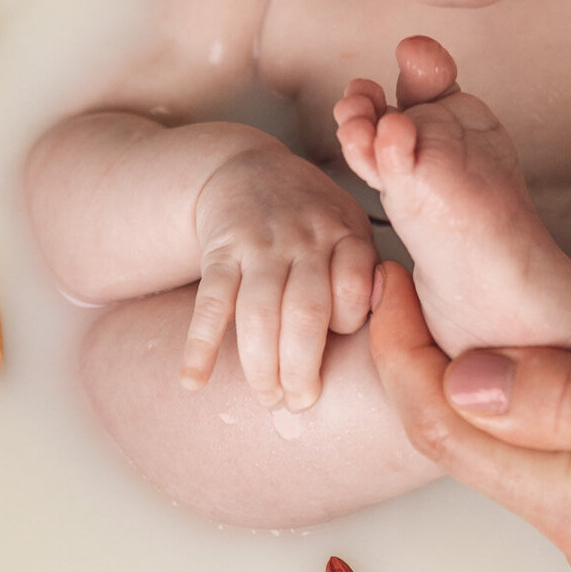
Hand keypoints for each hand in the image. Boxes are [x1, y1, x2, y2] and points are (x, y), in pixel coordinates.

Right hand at [184, 143, 376, 408]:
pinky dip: (200, 344)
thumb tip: (377, 331)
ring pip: (259, 313)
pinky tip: (193, 380)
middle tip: (299, 402)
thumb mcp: (349, 227)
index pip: (351, 289)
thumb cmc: (311, 216)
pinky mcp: (220, 251)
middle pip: (305, 311)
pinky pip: (211, 302)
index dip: (345, 325)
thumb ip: (362, 274)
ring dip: (261, 365)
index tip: (337, 349)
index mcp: (344, 234)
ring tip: (267, 397)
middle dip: (303, 366)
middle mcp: (304, 238)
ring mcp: (259, 244)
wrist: (247, 169)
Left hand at [368, 261, 570, 571]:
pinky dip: (564, 379)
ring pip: (524, 437)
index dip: (402, 345)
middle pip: (472, 437)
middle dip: (438, 346)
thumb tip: (459, 375)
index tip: (387, 267)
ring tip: (510, 275)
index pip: (446, 427)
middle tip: (426, 258)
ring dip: (506, 357)